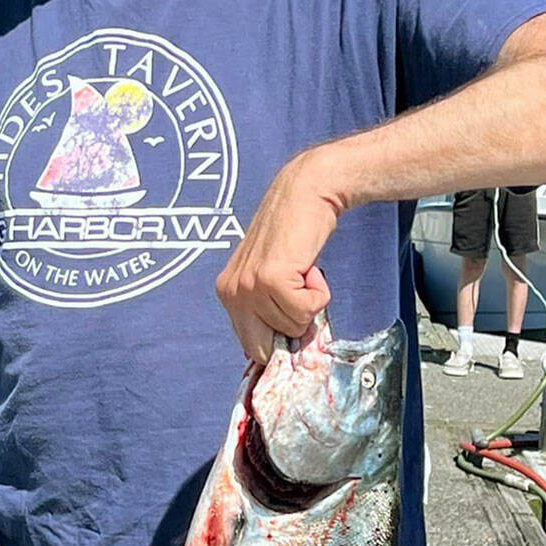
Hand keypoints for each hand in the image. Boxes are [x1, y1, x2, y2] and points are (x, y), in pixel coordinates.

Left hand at [216, 149, 340, 362]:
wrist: (305, 194)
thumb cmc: (294, 235)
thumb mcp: (269, 275)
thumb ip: (267, 309)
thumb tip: (280, 352)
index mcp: (227, 294)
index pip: (250, 345)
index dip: (278, 340)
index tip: (294, 320)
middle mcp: (232, 293)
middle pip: (265, 349)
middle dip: (292, 329)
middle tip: (300, 295)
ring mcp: (250, 288)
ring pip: (293, 326)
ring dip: (309, 301)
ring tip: (303, 270)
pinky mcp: (272, 280)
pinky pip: (307, 310)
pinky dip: (319, 292)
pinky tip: (309, 267)